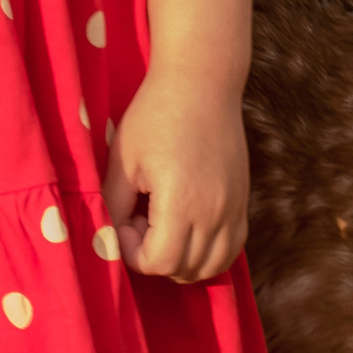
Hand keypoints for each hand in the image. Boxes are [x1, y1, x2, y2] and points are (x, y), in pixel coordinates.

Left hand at [102, 65, 248, 282]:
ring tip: (162, 225)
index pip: (158, 262)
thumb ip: (114, 205)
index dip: (132, 252)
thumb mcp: (123, 160)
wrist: (201, 81)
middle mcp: (215, 212)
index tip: (123, 220)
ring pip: (212, 266)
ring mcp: (234, 208)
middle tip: (139, 219)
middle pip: (185, 270)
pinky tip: (186, 226)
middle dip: (154, 257)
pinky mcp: (243, 201)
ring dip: (182, 261)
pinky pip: (232, 249)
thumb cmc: (155, 115)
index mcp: (182, 202)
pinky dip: (208, 253)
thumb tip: (110, 238)